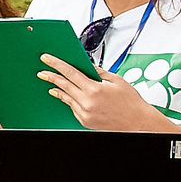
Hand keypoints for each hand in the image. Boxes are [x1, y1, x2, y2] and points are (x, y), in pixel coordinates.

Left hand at [39, 55, 171, 131]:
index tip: (47, 59)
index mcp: (95, 90)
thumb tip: (87, 65)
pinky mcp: (84, 121)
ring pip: (66, 98)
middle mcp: (87, 102)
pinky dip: (69, 100)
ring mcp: (84, 113)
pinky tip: (66, 96)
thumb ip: (99, 72)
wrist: (138, 123)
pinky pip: (72, 108)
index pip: (70, 73)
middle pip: (64, 86)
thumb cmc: (131, 103)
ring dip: (58, 90)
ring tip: (51, 84)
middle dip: (51, 77)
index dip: (56, 64)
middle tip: (42, 72)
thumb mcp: (117, 81)